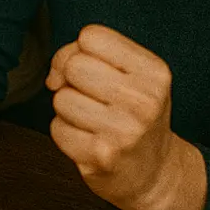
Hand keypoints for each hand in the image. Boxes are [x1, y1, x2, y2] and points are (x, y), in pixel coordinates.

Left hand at [47, 25, 199, 209]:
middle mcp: (143, 100)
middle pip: (73, 66)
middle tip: (94, 99)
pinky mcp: (102, 156)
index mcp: (154, 72)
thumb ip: (90, 55)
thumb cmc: (134, 114)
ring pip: (61, 98)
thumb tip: (53, 77)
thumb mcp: (133, 76)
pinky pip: (57, 129)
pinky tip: (89, 140)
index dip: (79, 50)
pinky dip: (66, 134)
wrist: (156, 173)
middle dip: (72, 81)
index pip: (92, 36)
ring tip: (94, 121)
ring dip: (68, 110)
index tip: (90, 70)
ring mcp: (124, 131)